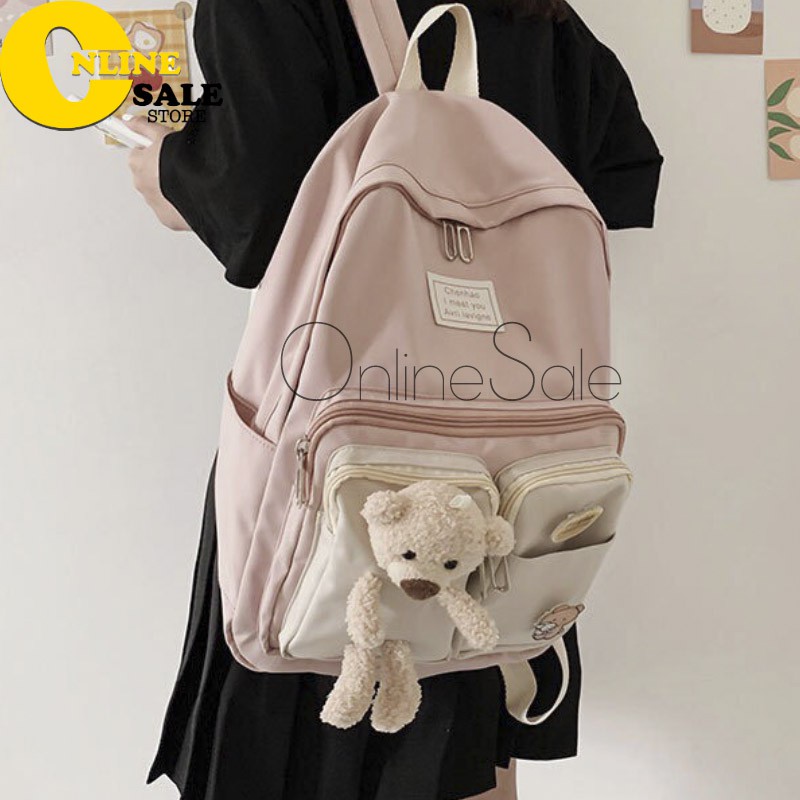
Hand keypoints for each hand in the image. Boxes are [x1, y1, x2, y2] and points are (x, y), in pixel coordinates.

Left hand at [126, 117, 191, 231]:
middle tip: (177, 166)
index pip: (138, 156)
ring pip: (159, 195)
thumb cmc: (180, 161)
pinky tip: (190, 197)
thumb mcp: (163, 134)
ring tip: (186, 181)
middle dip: (160, 172)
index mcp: (137, 164)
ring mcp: (153, 203)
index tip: (160, 151)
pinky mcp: (167, 218)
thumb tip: (129, 120)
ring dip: (168, 189)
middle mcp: (141, 185)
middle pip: (147, 177)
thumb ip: (143, 126)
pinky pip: (170, 211)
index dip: (153, 153)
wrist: (199, 187)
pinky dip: (177, 206)